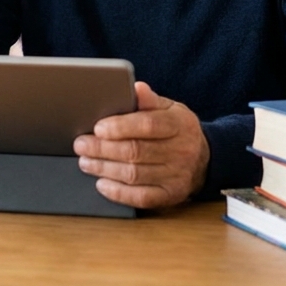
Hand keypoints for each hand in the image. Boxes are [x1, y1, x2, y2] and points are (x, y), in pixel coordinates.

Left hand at [73, 82, 209, 208]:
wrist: (204, 158)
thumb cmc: (178, 130)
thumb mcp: (170, 109)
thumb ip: (150, 100)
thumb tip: (136, 88)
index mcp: (179, 124)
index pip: (148, 125)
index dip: (121, 127)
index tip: (98, 128)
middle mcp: (181, 151)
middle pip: (136, 151)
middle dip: (103, 149)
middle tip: (81, 145)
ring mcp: (177, 176)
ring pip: (135, 175)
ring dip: (105, 169)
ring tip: (86, 161)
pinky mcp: (171, 195)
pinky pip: (141, 197)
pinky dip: (118, 192)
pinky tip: (102, 183)